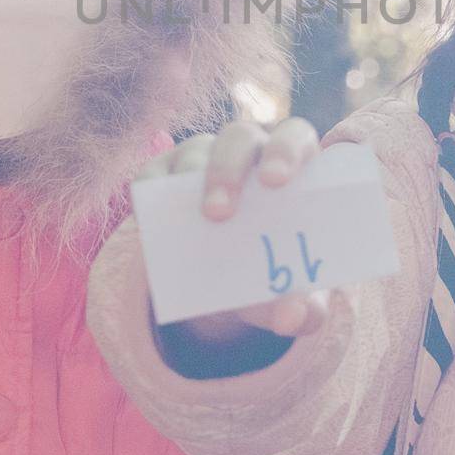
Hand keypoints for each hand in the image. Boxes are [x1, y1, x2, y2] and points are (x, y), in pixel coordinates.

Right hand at [132, 118, 328, 341]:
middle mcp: (249, 150)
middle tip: (221, 214)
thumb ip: (304, 308)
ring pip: (196, 150)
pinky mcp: (163, 174)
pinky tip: (150, 217)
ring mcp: (203, 156)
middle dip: (229, 171)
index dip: (286, 151)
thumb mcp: (296, 295)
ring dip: (194, 182)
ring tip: (198, 221)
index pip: (294, 136)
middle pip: (239, 138)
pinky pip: (151, 174)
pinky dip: (149, 191)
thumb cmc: (277, 273)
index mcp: (294, 166)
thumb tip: (291, 318)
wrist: (232, 286)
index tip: (276, 181)